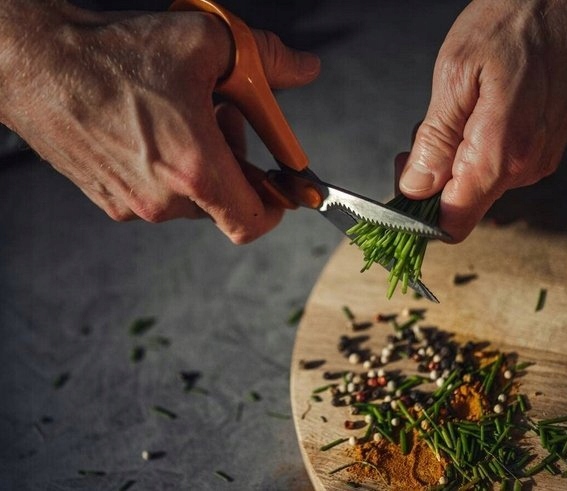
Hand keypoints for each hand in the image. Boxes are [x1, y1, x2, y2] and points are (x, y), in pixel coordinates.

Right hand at [0, 1, 319, 243]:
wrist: (35, 63)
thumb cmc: (115, 53)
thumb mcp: (208, 43)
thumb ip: (269, 61)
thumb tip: (305, 68)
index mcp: (194, 168)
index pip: (252, 222)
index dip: (275, 207)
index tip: (281, 188)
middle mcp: (163, 199)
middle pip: (225, 203)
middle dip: (237, 166)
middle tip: (225, 119)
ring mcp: (133, 204)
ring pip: (192, 199)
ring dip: (202, 166)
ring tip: (184, 118)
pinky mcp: (110, 201)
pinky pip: (159, 195)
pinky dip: (170, 171)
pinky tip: (156, 131)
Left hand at [398, 0, 566, 242]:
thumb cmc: (519, 20)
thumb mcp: (457, 74)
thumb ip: (435, 140)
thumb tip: (414, 186)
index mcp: (502, 155)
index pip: (452, 223)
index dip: (418, 214)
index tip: (403, 186)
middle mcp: (525, 169)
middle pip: (461, 204)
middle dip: (432, 177)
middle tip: (423, 131)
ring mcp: (538, 161)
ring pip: (476, 184)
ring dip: (453, 158)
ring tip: (457, 109)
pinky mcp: (543, 149)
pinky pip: (497, 166)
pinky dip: (475, 148)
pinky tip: (477, 111)